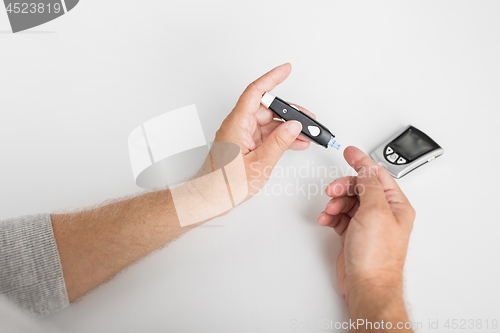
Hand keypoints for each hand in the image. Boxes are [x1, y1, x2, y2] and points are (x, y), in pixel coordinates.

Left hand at [215, 63, 314, 196]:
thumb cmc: (225, 184)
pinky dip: (279, 137)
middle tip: (308, 118)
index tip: (286, 69)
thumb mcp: (259, 164)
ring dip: (287, 127)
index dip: (272, 78)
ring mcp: (240, 135)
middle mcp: (237, 125)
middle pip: (266, 108)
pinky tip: (295, 142)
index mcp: (237, 123)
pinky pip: (264, 134)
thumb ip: (279, 142)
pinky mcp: (243, 145)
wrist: (210, 198)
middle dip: (289, 112)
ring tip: (307, 134)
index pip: (256, 92)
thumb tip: (293, 126)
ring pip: (267, 122)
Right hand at [317, 146, 415, 304]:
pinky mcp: (354, 234)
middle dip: (343, 186)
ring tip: (330, 210)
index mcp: (395, 205)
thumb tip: (365, 169)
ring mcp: (367, 224)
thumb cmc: (377, 257)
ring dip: (335, 202)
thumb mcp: (375, 212)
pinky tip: (327, 219)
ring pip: (347, 201)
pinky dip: (331, 215)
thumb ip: (369, 186)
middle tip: (333, 189)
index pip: (377, 176)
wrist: (367, 286)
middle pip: (359, 187)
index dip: (362, 162)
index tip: (350, 152)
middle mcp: (383, 213)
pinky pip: (340, 216)